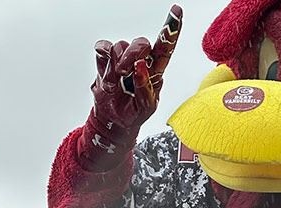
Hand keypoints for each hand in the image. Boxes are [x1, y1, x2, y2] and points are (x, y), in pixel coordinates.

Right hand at [78, 6, 182, 169]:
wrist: (115, 121)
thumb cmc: (135, 113)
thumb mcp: (147, 107)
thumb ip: (146, 88)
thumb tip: (140, 66)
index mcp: (155, 71)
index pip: (166, 47)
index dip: (171, 29)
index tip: (177, 12)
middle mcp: (140, 61)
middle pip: (141, 42)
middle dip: (134, 53)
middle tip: (126, 70)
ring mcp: (122, 59)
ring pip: (121, 45)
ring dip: (118, 64)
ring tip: (117, 82)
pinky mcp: (105, 61)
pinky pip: (103, 48)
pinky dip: (103, 59)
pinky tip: (107, 74)